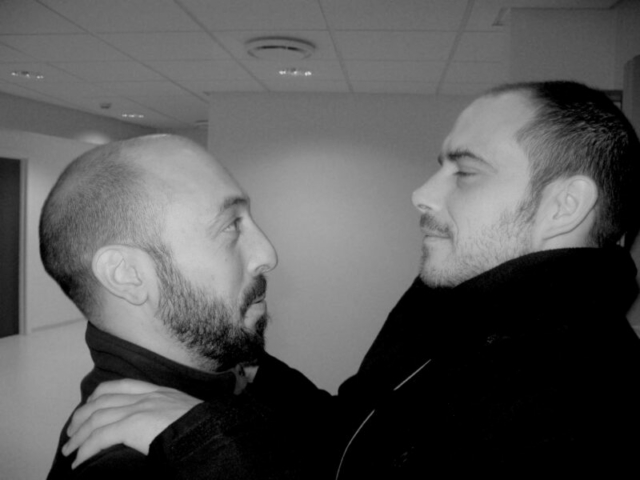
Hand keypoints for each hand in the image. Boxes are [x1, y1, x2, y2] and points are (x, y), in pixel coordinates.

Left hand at [62, 379, 201, 468]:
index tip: (89, 405)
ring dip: (78, 435)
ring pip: (96, 417)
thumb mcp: (185, 412)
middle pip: (102, 399)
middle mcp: (146, 395)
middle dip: (82, 414)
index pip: (122, 385)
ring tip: (70, 450)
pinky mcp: (132, 424)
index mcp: (159, 391)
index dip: (100, 394)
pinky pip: (100, 437)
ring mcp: (139, 408)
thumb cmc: (204, 426)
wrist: (209, 430)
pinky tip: (79, 461)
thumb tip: (158, 427)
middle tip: (71, 431)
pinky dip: (86, 449)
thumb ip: (168, 413)